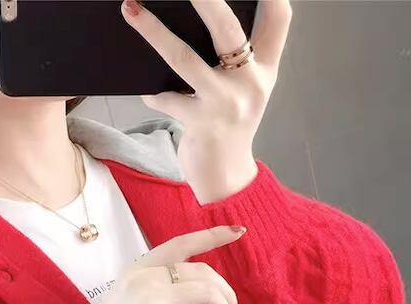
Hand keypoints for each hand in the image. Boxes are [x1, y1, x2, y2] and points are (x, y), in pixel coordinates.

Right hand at [79, 225, 245, 303]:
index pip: (180, 244)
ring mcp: (147, 296)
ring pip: (205, 292)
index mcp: (138, 269)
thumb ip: (159, 289)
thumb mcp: (133, 302)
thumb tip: (200, 292)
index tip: (238, 232)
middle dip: (226, 293)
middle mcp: (143, 276)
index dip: (211, 236)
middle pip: (202, 271)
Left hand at [120, 0, 291, 203]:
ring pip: (184, 59)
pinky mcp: (200, 123)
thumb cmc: (229, 130)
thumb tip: (201, 19)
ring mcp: (224, 103)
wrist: (226, 180)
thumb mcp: (245, 93)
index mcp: (265, 71)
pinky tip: (144, 88)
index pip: (278, 20)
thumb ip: (237, 61)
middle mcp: (250, 84)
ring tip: (132, 10)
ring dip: (154, 32)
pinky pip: (165, 98)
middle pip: (228, 28)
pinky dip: (152, 92)